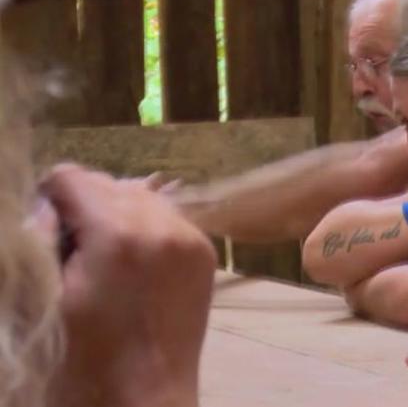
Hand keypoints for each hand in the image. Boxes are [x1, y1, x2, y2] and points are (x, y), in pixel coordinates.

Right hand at [43, 164, 216, 406]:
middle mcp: (161, 224)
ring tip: (106, 254)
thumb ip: (49, 238)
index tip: (45, 227)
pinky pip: (169, 218)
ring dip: (119, 213)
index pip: (74, 178)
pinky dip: (148, 229)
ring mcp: (190, 237)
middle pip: (111, 182)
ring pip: (143, 196)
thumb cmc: (85, 354)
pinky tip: (135, 263)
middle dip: (86, 205)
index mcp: (118, 233)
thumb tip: (51, 206)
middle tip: (73, 246)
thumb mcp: (51, 291)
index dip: (51, 198)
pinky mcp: (205, 252)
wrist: (147, 396)